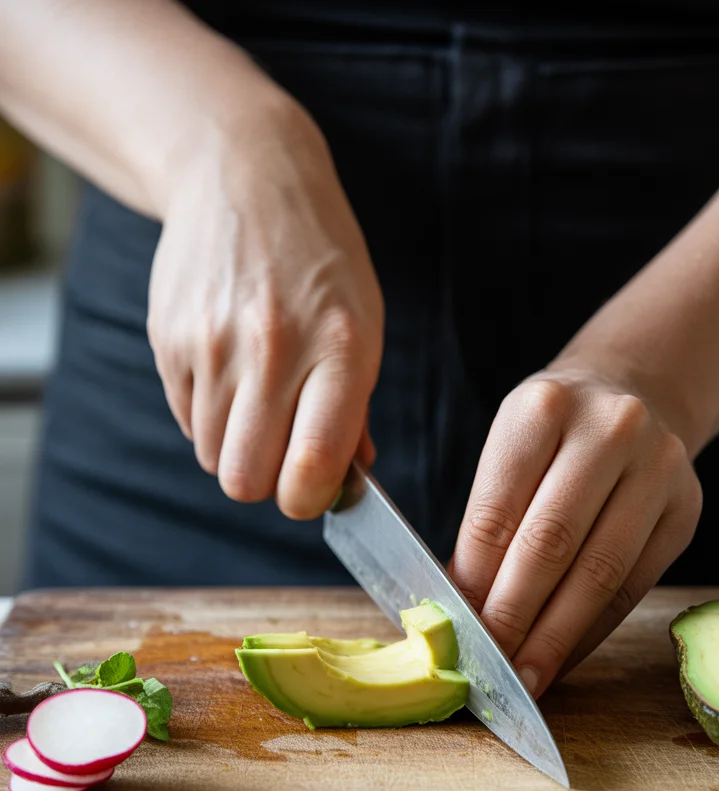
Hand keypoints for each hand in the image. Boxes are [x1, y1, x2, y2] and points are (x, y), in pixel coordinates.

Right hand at [147, 100, 382, 516]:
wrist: (243, 176)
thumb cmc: (319, 262)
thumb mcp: (362, 324)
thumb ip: (354, 410)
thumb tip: (342, 486)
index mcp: (339, 348)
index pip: (310, 466)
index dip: (308, 499)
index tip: (311, 490)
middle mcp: (273, 348)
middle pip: (246, 479)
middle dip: (266, 482)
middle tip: (282, 452)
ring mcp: (212, 342)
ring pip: (213, 456)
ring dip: (237, 448)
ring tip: (258, 402)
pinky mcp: (168, 338)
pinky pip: (187, 421)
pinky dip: (209, 416)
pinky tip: (229, 372)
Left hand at [450, 370, 702, 696]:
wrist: (636, 394)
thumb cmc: (555, 434)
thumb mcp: (511, 450)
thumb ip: (489, 522)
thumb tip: (462, 608)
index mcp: (543, 408)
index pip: (498, 511)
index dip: (475, 580)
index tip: (457, 629)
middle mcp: (609, 430)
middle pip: (550, 543)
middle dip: (514, 615)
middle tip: (489, 665)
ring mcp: (658, 468)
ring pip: (599, 572)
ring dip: (556, 636)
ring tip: (526, 676)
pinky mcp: (686, 509)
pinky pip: (633, 585)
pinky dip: (592, 630)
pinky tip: (564, 656)